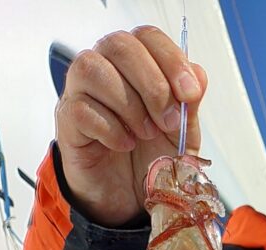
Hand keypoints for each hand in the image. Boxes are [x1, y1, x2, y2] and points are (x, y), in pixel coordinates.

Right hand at [55, 26, 206, 226]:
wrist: (129, 196)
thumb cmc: (151, 156)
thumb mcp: (181, 132)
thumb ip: (188, 104)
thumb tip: (198, 76)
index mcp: (135, 63)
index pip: (147, 37)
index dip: (171, 59)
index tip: (189, 94)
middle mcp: (104, 67)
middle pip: (120, 46)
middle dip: (153, 85)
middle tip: (167, 122)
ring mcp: (81, 91)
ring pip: (94, 70)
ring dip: (129, 105)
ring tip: (144, 134)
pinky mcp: (68, 119)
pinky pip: (81, 109)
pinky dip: (110, 129)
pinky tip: (124, 144)